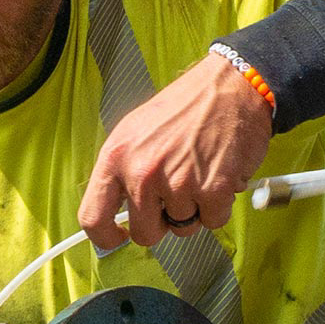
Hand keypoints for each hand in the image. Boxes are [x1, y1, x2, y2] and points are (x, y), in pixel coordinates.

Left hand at [78, 52, 273, 248]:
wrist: (231, 87)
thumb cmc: (185, 108)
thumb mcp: (134, 132)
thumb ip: (120, 172)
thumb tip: (114, 211)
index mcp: (116, 158)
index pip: (92, 217)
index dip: (105, 237)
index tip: (118, 237)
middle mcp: (142, 173)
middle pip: (144, 234)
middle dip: (161, 223)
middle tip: (173, 196)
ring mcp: (178, 183)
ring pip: (182, 228)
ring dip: (193, 210)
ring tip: (198, 174)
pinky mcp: (213, 189)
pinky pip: (213, 221)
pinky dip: (219, 206)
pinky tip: (217, 176)